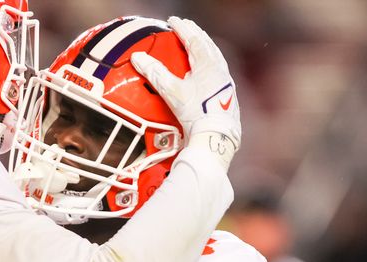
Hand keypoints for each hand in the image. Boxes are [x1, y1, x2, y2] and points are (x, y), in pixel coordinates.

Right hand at [131, 17, 240, 159]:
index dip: (182, 28)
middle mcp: (220, 70)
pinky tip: (206, 71)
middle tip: (186, 27)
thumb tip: (138, 57)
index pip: (194, 39)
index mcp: (208, 64)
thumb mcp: (171, 91)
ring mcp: (226, 82)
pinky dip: (210, 64)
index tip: (173, 21)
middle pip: (207, 45)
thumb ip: (155, 72)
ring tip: (197, 44)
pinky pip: (218, 71)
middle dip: (195, 34)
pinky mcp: (228, 95)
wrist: (215, 136)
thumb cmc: (195, 113)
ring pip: (215, 57)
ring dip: (205, 48)